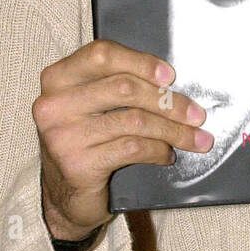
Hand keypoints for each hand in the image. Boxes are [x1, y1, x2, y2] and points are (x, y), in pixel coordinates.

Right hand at [32, 38, 212, 241]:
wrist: (64, 195)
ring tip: (195, 139)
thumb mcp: (91, 105)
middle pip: (124, 88)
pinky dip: (158, 151)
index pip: (102, 55)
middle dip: (168, 101)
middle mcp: (54, 104)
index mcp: (58, 78)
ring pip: (134, 120)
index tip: (170, 76)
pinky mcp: (77, 164)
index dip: (140, 62)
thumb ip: (114, 85)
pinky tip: (167, 155)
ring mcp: (63, 135)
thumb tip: (169, 82)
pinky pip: (132, 149)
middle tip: (196, 115)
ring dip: (173, 130)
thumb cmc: (85, 140)